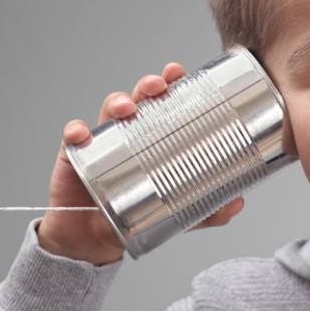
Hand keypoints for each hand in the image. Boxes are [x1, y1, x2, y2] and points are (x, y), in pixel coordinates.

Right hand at [37, 63, 245, 264]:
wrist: (94, 237)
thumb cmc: (135, 214)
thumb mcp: (176, 215)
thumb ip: (206, 211)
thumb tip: (236, 204)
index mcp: (153, 138)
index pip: (164, 104)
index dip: (171, 83)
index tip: (179, 73)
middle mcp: (129, 132)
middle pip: (139, 98)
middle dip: (148, 85)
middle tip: (158, 86)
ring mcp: (102, 140)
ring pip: (108, 110)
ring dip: (117, 101)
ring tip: (125, 109)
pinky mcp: (75, 154)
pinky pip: (73, 136)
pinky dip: (76, 131)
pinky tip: (80, 134)